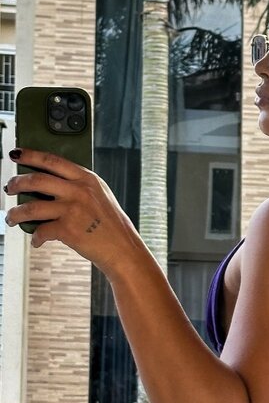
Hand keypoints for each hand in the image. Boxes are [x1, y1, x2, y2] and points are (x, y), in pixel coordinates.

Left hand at [4, 148, 144, 278]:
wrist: (123, 248)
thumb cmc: (111, 224)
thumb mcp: (100, 195)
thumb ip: (79, 185)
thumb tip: (49, 183)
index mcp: (86, 179)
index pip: (53, 160)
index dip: (31, 155)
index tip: (16, 154)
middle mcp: (79, 191)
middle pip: (37, 180)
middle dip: (17, 183)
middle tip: (9, 188)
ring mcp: (73, 210)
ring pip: (31, 207)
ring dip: (16, 213)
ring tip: (11, 218)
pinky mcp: (68, 230)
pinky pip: (41, 231)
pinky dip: (36, 237)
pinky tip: (36, 240)